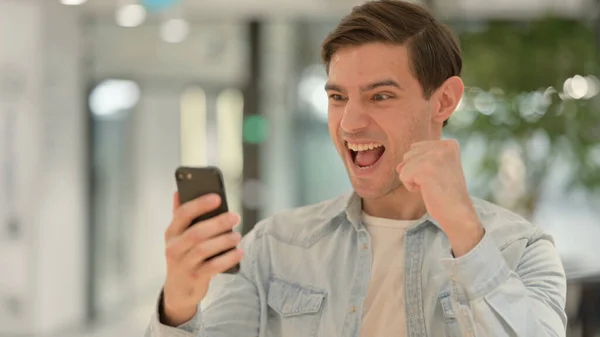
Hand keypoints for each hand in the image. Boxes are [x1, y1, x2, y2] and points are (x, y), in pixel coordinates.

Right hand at [162, 192, 243, 325]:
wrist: (178, 290)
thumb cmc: (183, 256)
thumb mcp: (178, 237)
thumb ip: (180, 216)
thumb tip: (179, 192)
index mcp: (171, 232)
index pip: (183, 214)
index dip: (200, 204)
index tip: (218, 198)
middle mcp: (174, 248)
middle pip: (196, 232)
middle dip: (218, 223)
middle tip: (235, 217)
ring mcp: (183, 264)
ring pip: (204, 249)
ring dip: (224, 241)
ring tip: (237, 236)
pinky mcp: (194, 278)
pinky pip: (213, 267)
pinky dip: (228, 258)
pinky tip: (239, 252)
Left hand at [396, 140, 483, 256]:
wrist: (458, 213)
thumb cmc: (446, 194)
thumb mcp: (435, 169)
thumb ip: (417, 160)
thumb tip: (398, 167)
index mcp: (449, 144)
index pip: (416, 148)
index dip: (421, 166)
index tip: (439, 176)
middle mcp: (443, 147)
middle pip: (408, 155)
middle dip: (415, 172)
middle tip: (435, 182)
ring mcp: (435, 156)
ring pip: (404, 165)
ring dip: (413, 179)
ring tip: (432, 186)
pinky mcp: (426, 168)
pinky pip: (403, 175)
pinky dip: (411, 186)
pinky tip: (427, 190)